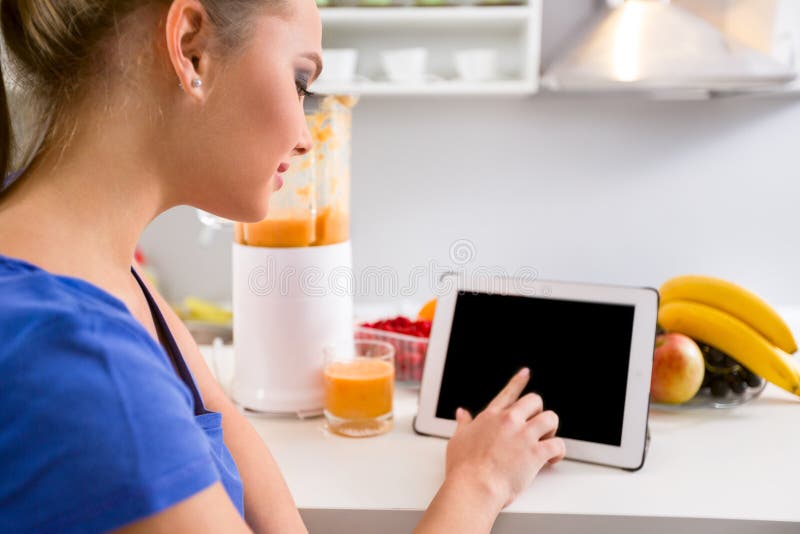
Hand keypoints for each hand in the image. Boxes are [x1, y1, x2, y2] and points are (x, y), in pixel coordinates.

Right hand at [444, 368, 565, 509]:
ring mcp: (524, 435)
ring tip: (546, 441)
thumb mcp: (458, 440)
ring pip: (550, 418)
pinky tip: (553, 459)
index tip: (525, 373)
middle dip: (538, 412)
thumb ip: (463, 424)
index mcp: (491, 417)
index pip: (508, 393)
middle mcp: (509, 421)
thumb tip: (461, 414)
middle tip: (536, 426)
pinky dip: (559, 451)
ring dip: (551, 429)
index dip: (518, 381)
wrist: (474, 486)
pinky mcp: (536, 452)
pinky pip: (558, 444)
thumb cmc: (464, 468)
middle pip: (534, 401)